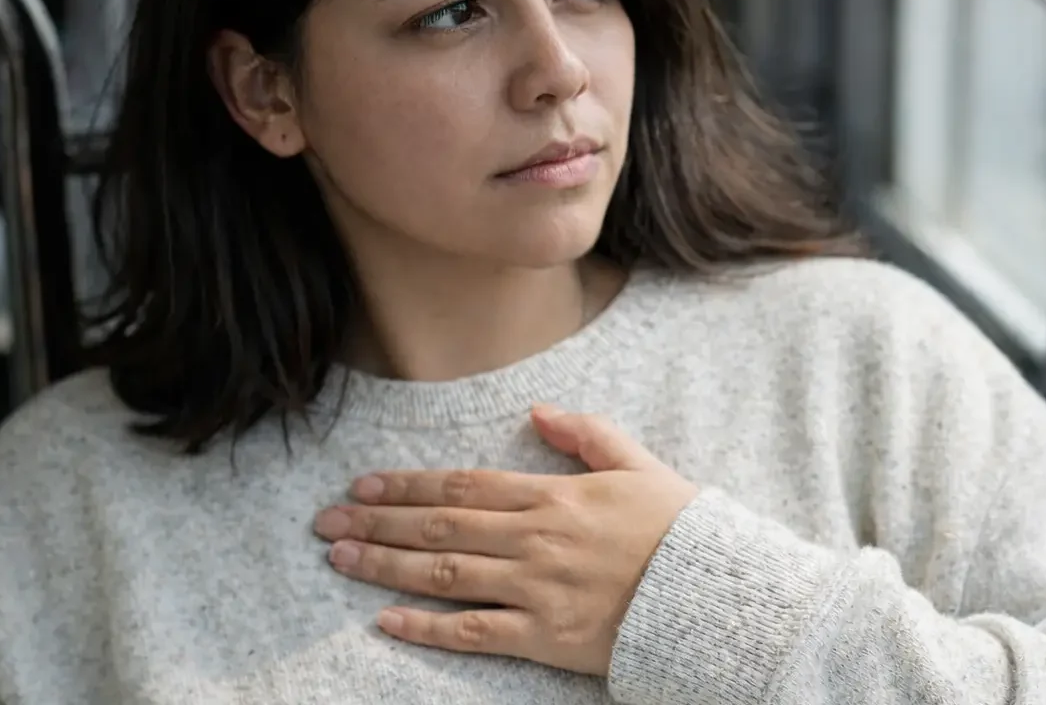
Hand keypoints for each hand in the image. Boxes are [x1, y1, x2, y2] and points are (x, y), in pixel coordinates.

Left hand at [312, 406, 698, 675]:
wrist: (719, 596)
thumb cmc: (681, 530)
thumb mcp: (639, 466)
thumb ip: (586, 434)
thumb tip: (536, 410)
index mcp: (553, 495)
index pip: (461, 484)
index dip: (406, 484)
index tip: (363, 485)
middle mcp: (534, 538)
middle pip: (438, 525)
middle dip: (377, 522)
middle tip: (326, 522)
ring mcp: (536, 588)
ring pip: (443, 574)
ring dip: (385, 566)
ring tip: (340, 559)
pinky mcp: (545, 637)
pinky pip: (473, 632)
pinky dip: (426, 628)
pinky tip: (386, 621)